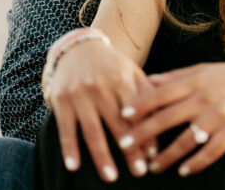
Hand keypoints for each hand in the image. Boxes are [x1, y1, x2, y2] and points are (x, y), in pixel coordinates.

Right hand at [44, 36, 155, 181]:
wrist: (77, 47)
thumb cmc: (111, 66)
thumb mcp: (131, 72)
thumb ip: (147, 94)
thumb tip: (163, 123)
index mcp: (122, 79)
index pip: (137, 112)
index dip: (146, 133)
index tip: (153, 156)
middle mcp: (101, 87)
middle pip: (117, 124)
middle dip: (129, 150)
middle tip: (139, 172)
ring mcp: (80, 94)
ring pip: (92, 130)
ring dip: (101, 156)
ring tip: (111, 177)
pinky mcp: (61, 100)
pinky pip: (66, 128)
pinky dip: (69, 148)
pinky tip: (74, 166)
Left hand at [123, 60, 224, 175]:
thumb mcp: (204, 70)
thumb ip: (176, 76)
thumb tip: (149, 80)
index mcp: (195, 81)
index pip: (161, 93)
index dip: (141, 104)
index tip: (122, 116)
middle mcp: (204, 98)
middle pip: (167, 117)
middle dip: (144, 133)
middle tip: (125, 147)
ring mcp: (219, 115)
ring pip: (187, 139)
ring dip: (167, 155)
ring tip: (152, 168)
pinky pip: (211, 150)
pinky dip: (196, 163)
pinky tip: (184, 171)